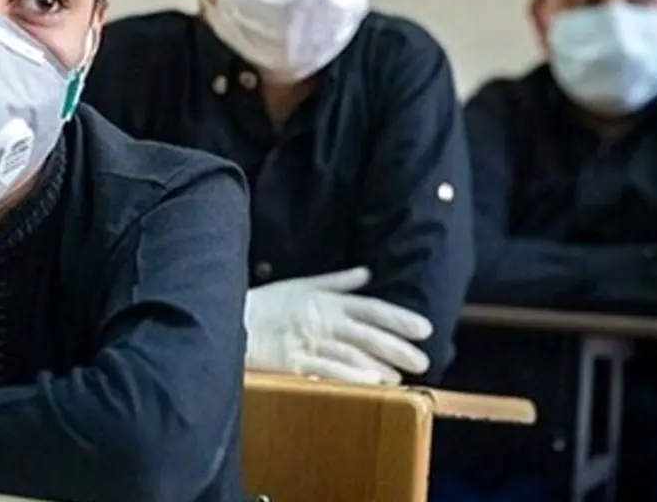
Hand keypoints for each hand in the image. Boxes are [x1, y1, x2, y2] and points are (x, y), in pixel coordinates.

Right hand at [245, 266, 431, 384]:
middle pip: (367, 333)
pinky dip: (347, 375)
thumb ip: (338, 282)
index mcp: (328, 301)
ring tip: (398, 377)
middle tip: (423, 360)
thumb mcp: (303, 284)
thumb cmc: (268, 303)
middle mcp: (323, 320)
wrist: (231, 318)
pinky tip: (367, 383)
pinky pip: (324, 369)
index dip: (398, 318)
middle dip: (396, 346)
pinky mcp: (293, 360)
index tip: (425, 329)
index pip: (371, 308)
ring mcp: (309, 340)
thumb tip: (366, 272)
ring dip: (375, 364)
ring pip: (349, 352)